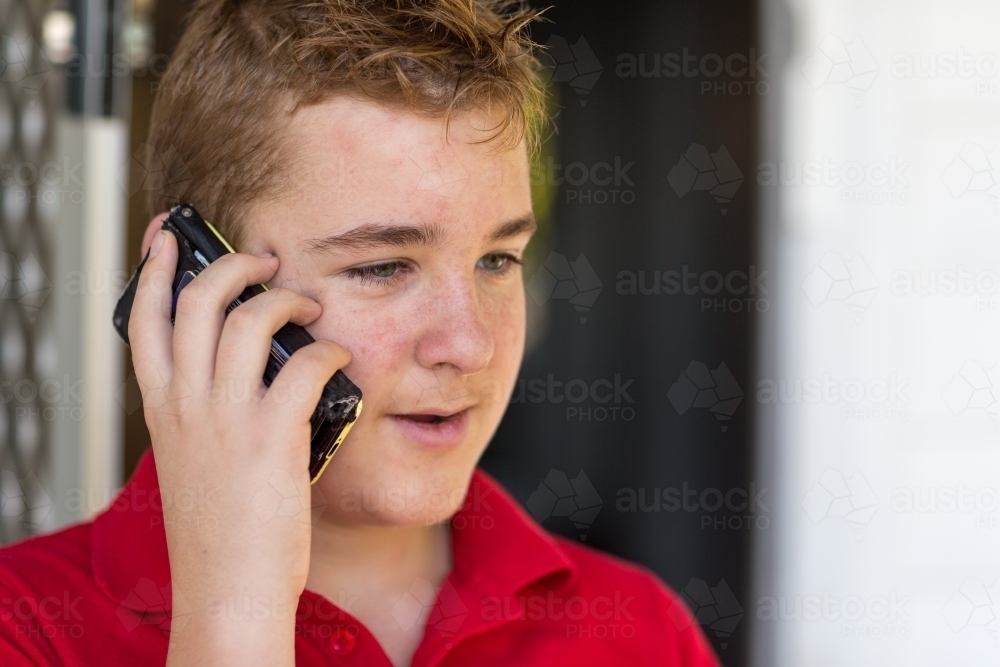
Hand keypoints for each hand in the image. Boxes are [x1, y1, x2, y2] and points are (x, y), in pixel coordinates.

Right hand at [128, 219, 350, 665]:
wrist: (228, 589)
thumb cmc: (219, 531)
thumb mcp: (192, 461)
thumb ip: (203, 414)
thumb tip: (241, 372)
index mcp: (163, 408)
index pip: (146, 320)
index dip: (156, 269)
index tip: (169, 237)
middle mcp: (187, 403)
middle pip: (197, 302)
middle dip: (233, 265)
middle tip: (264, 260)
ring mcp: (227, 417)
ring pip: (248, 320)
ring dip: (286, 300)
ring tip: (310, 305)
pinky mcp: (271, 436)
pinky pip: (303, 364)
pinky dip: (326, 351)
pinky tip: (338, 359)